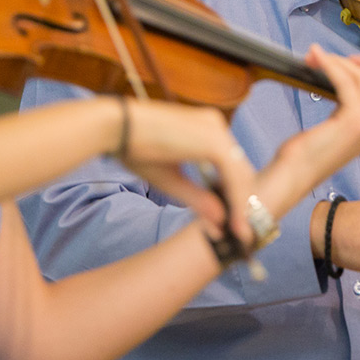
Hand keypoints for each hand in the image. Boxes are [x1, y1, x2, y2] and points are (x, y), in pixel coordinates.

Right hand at [115, 99, 254, 243]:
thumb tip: (221, 220)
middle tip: (242, 234)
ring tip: (239, 233)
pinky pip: (233, 174)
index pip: (230, 167)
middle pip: (241, 171)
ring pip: (241, 174)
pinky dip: (235, 198)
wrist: (117, 128)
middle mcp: (216, 125)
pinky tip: (231, 220)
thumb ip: (198, 198)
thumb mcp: (172, 180)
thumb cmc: (137, 150)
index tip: (234, 224)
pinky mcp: (213, 139)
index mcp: (207, 130)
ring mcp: (217, 130)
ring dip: (241, 205)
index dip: (235, 196)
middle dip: (242, 204)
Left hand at [289, 45, 359, 176]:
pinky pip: (345, 81)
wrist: (292, 176)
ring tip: (317, 57)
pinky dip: (330, 64)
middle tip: (352, 57)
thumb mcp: (336, 130)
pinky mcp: (350, 121)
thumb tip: (340, 76)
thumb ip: (347, 111)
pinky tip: (316, 58)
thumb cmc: (304, 156)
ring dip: (339, 60)